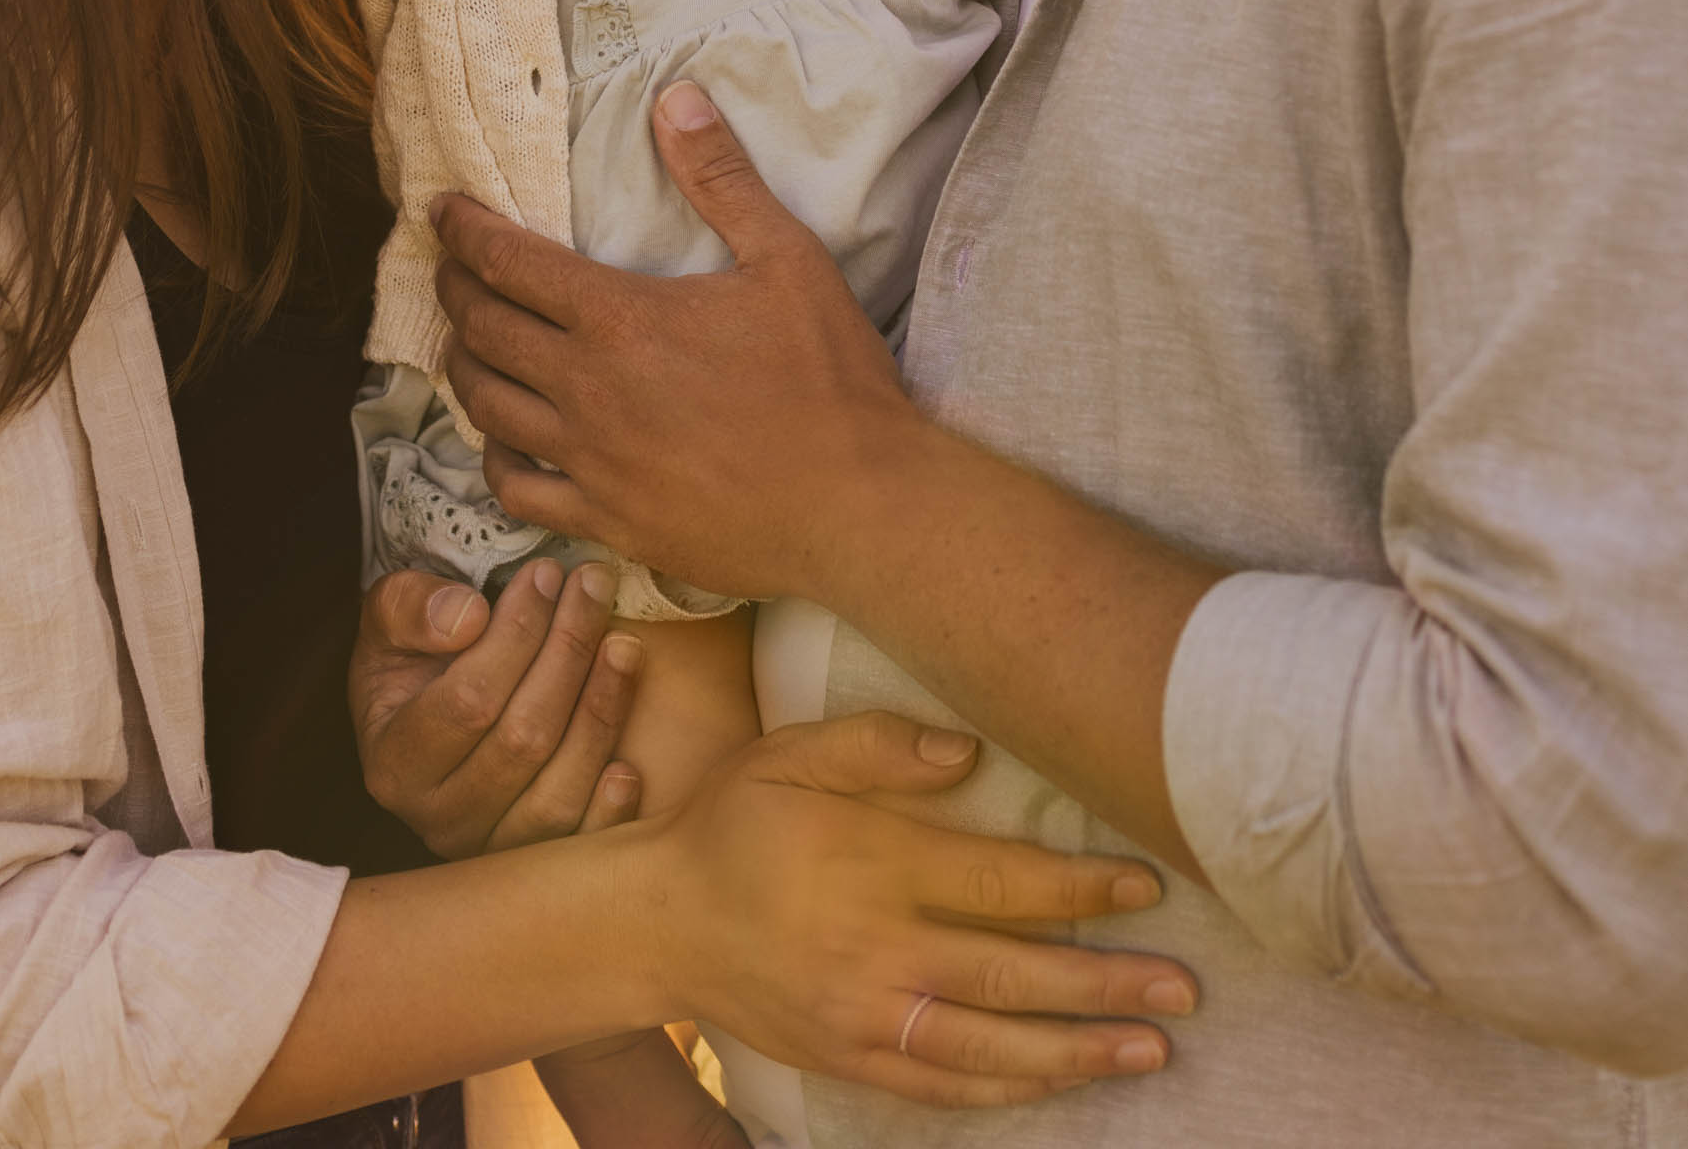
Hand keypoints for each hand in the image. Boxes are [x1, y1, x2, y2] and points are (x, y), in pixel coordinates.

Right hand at [350, 558, 643, 857]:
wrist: (428, 705)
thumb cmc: (414, 653)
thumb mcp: (389, 616)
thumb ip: (410, 607)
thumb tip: (468, 617)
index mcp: (395, 763)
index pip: (469, 700)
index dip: (517, 634)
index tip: (547, 573)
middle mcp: (438, 818)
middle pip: (522, 739)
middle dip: (568, 652)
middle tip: (595, 585)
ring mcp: (489, 848)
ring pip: (556, 792)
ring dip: (600, 712)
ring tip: (624, 644)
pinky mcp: (535, 860)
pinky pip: (580, 842)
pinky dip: (609, 809)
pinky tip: (630, 763)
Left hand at [434, 83, 911, 604]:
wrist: (857, 506)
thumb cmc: (829, 380)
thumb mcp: (788, 259)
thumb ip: (722, 179)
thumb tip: (675, 100)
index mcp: (622, 319)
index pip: (510, 262)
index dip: (465, 231)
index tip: (440, 211)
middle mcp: (588, 389)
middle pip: (484, 329)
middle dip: (454, 289)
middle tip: (447, 267)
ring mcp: (591, 462)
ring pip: (487, 407)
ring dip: (462, 365)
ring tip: (462, 341)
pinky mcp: (606, 520)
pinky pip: (517, 490)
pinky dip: (492, 459)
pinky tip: (498, 442)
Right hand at [652, 712, 1193, 1109]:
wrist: (654, 921)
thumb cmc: (732, 821)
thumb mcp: (791, 752)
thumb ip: (879, 745)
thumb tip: (968, 752)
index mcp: (874, 863)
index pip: (1001, 883)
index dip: (1080, 890)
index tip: (1146, 889)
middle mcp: (878, 948)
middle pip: (1014, 974)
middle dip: (1106, 985)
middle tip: (1183, 990)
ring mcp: (865, 1016)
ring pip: (990, 1047)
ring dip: (1077, 1052)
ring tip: (1150, 1050)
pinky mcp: (848, 1060)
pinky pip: (943, 1087)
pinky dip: (1009, 1092)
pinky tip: (1060, 1083)